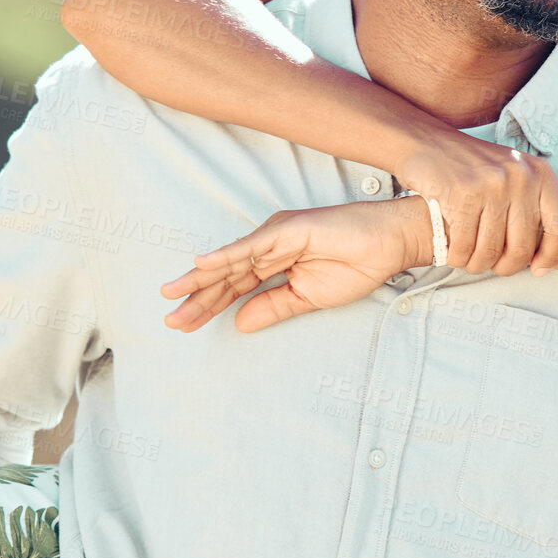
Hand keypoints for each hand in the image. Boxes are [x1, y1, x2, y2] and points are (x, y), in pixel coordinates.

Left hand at [160, 197, 427, 332]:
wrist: (387, 246)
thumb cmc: (355, 265)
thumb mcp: (307, 298)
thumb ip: (273, 308)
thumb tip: (240, 324)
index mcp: (272, 263)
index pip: (233, 288)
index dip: (208, 307)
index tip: (183, 325)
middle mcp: (267, 246)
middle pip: (225, 276)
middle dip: (197, 298)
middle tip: (169, 320)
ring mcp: (275, 236)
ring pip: (231, 262)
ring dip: (201, 279)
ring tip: (172, 294)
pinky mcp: (287, 231)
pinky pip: (251, 247)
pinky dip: (226, 256)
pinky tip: (202, 266)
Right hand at [394, 133, 557, 275]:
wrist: (428, 143)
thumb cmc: (475, 169)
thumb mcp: (514, 175)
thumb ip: (533, 209)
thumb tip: (542, 264)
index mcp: (540, 173)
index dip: (552, 256)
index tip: (537, 268)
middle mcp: (520, 177)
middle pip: (522, 247)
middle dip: (505, 267)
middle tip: (493, 266)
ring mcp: (491, 184)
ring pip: (490, 251)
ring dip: (477, 265)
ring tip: (471, 261)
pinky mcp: (461, 193)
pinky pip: (464, 246)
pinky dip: (457, 257)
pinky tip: (454, 253)